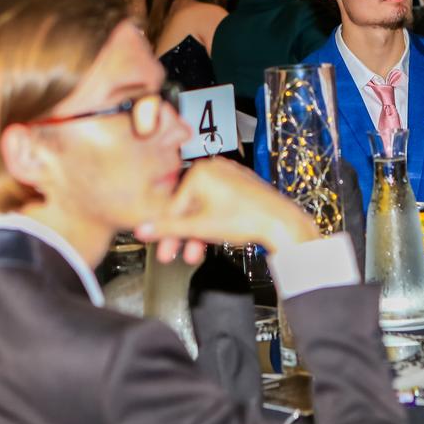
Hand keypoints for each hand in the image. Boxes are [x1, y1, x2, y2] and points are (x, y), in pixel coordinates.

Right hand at [134, 156, 319, 256]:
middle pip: (188, 207)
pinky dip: (212, 221)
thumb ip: (169, 228)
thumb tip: (142, 229)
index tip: (163, 249)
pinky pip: (217, 204)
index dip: (166, 232)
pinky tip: (212, 238)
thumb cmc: (246, 219)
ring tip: (196, 253)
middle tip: (174, 255)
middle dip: (182, 235)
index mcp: (200, 172)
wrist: (281, 222)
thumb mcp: (200, 227)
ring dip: (197, 232)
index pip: (173, 205)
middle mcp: (214, 168)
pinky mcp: (240, 186)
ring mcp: (228, 176)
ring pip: (203, 208)